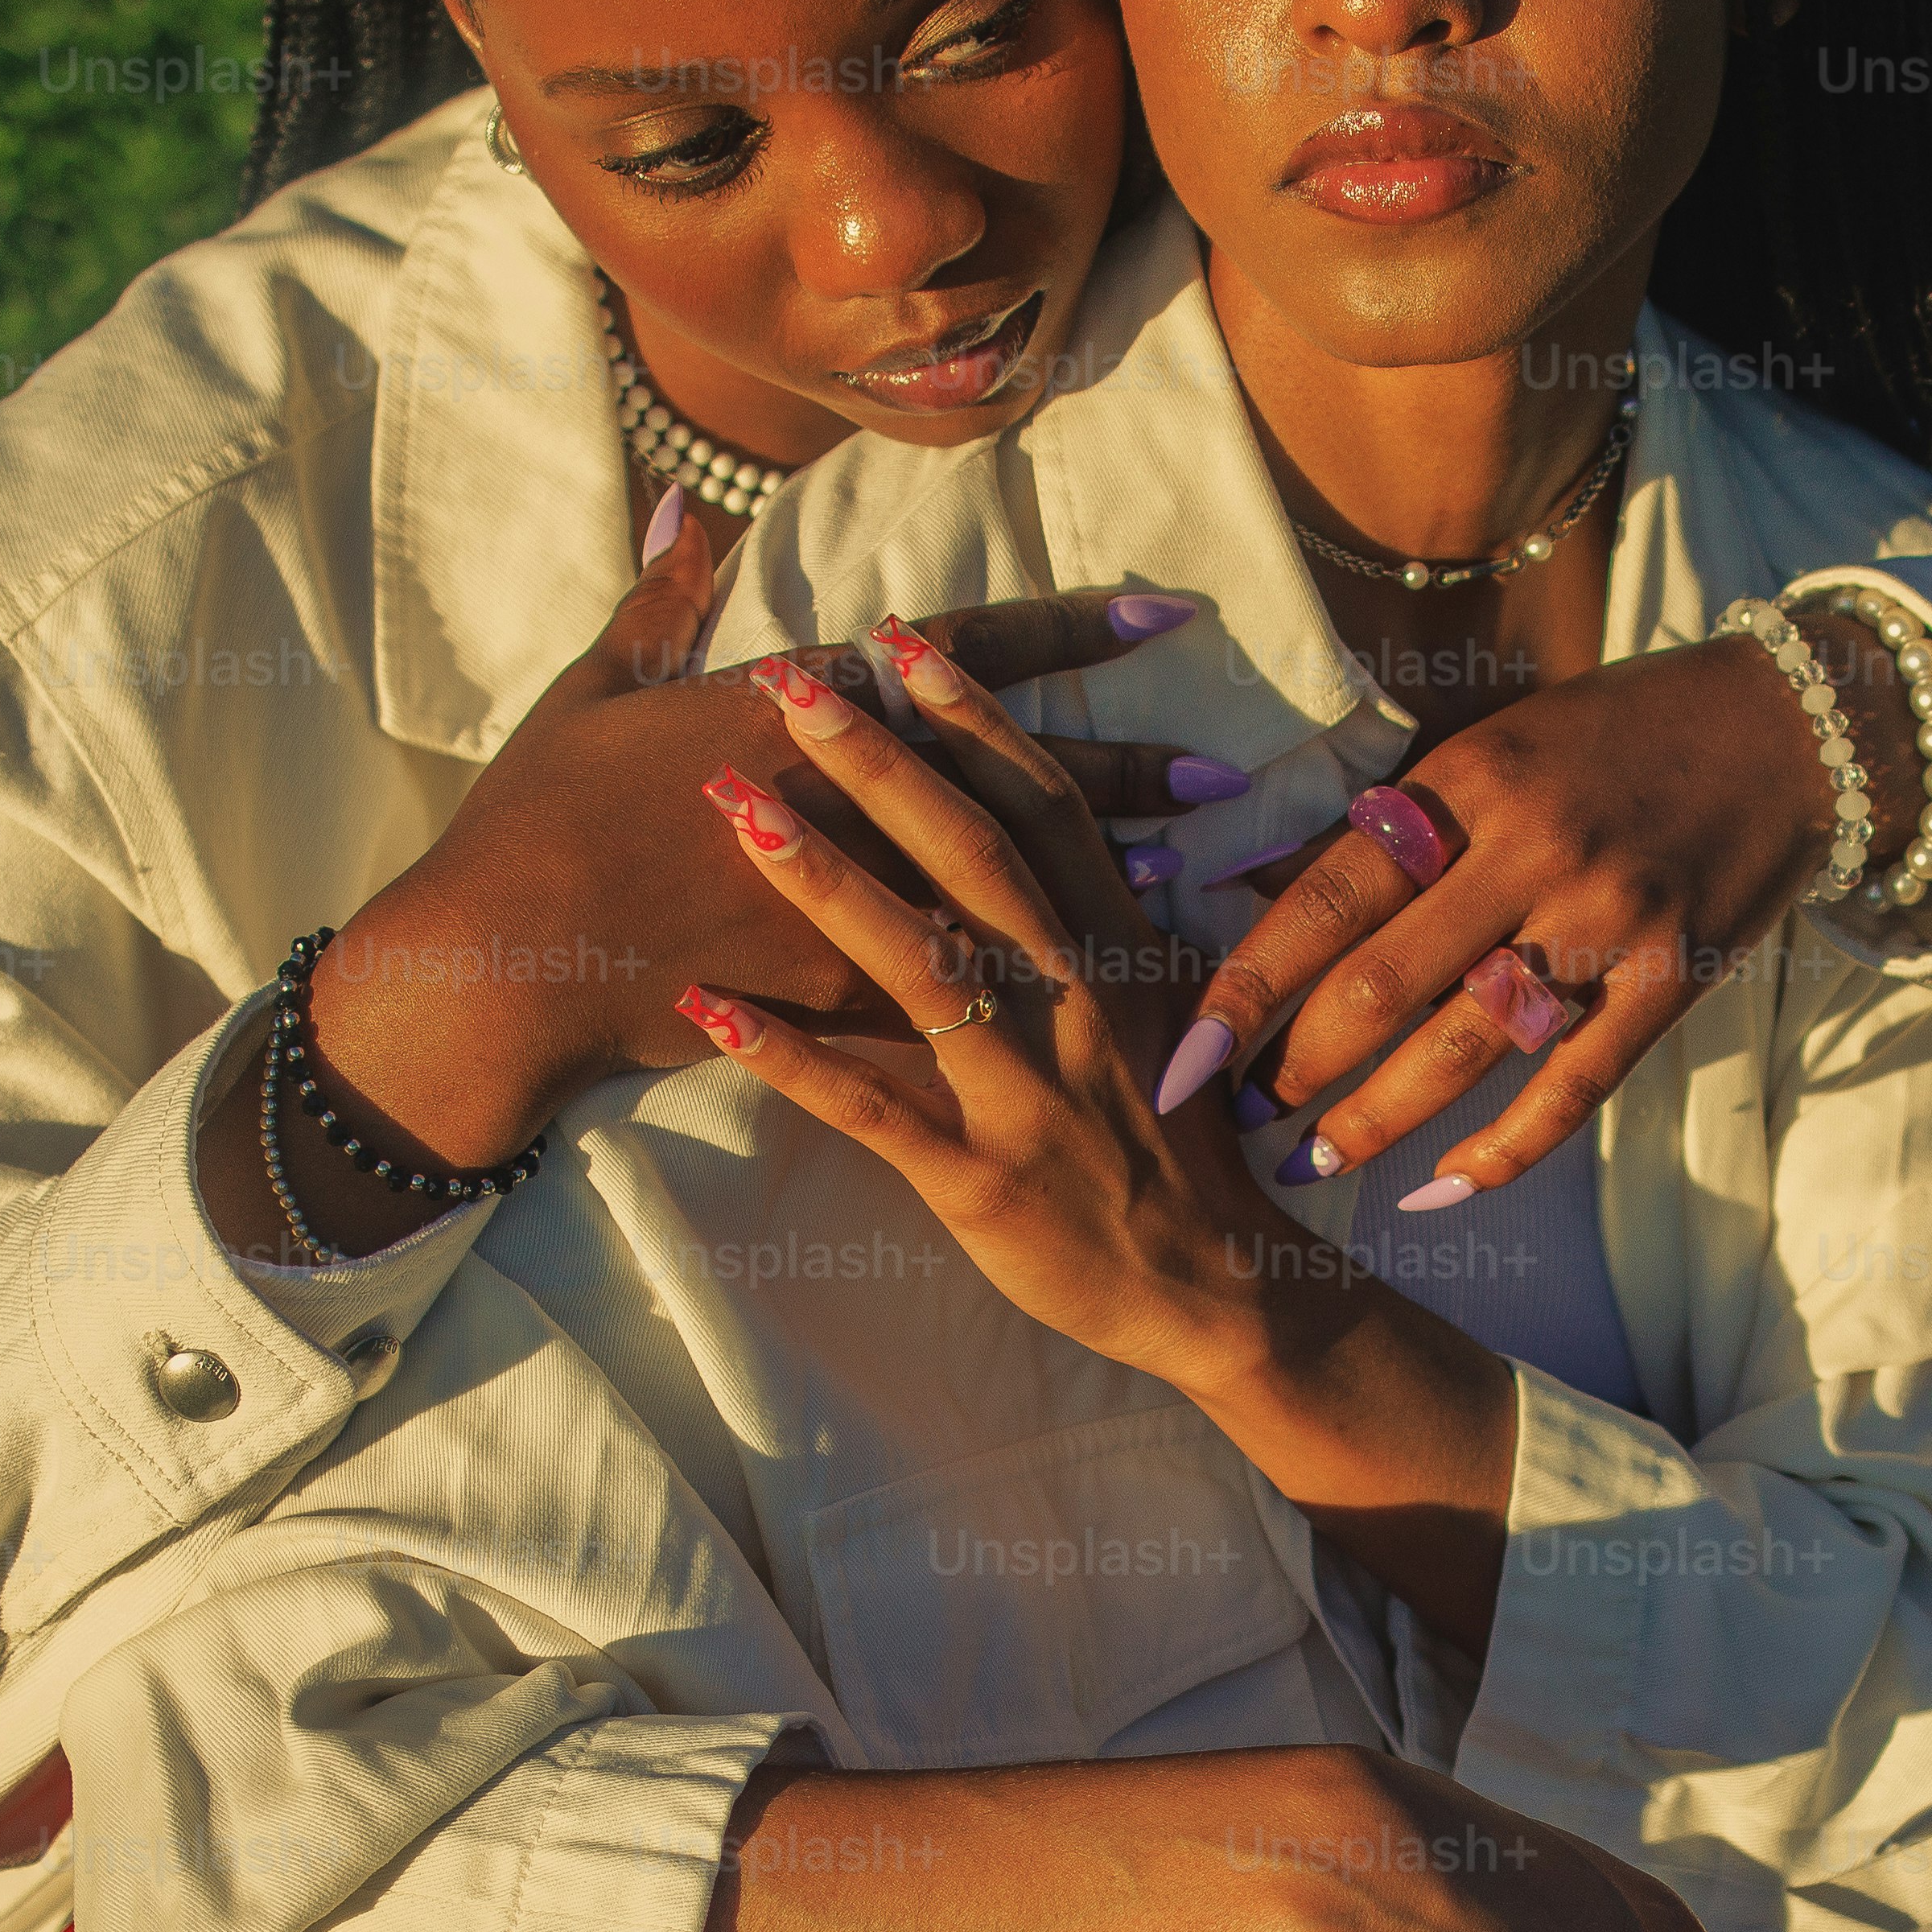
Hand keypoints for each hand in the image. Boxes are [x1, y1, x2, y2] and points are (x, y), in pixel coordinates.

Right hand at [205, 519, 1213, 1261]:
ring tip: (1188, 880)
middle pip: (1012, 777)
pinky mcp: (830, 991)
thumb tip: (699, 501)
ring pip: (1004, 884)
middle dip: (1119, 771)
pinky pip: (953, 984)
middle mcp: (846, 799)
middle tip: (1218, 769)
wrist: (500, 962)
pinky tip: (1102, 989)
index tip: (1164, 617)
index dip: (1067, 636)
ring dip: (1102, 879)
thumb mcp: (596, 688)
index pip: (961, 656)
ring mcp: (848, 900)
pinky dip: (1030, 979)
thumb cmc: (537, 818)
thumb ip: (665, 595)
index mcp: (798, 709)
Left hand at [673, 626, 1534, 1643]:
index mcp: (1118, 948)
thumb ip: (1129, 918)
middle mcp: (1076, 1001)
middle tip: (792, 679)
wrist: (1222, 1289)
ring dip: (825, 881)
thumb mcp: (1179, 1005)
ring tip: (733, 808)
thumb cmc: (1184, 1139)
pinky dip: (789, 1057)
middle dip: (880, 761)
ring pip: (921, 965)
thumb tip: (1116, 826)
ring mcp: (1028, 1089)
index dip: (973, 719)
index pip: (1044, 806)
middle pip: (971, 856)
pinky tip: (708, 1009)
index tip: (901, 642)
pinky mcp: (980, 1176)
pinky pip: (873, 1106)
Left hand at [1177, 615, 1931, 1205]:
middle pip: (1382, 987)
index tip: (1183, 1056)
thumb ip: (1381, 819)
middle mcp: (1532, 851)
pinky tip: (1440, 1192)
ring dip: (1372, 1122)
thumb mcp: (1486, 744)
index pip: (1326, 896)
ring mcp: (1607, 922)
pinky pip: (1571, 1089)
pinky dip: (1500, 1151)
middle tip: (1233, 1119)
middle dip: (1292, 1069)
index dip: (1244, 986)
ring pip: (1465, 1051)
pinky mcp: (1670, 980)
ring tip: (1309, 1164)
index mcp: (1468, 783)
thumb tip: (1241, 881)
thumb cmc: (1610, 734)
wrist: (1786, 730)